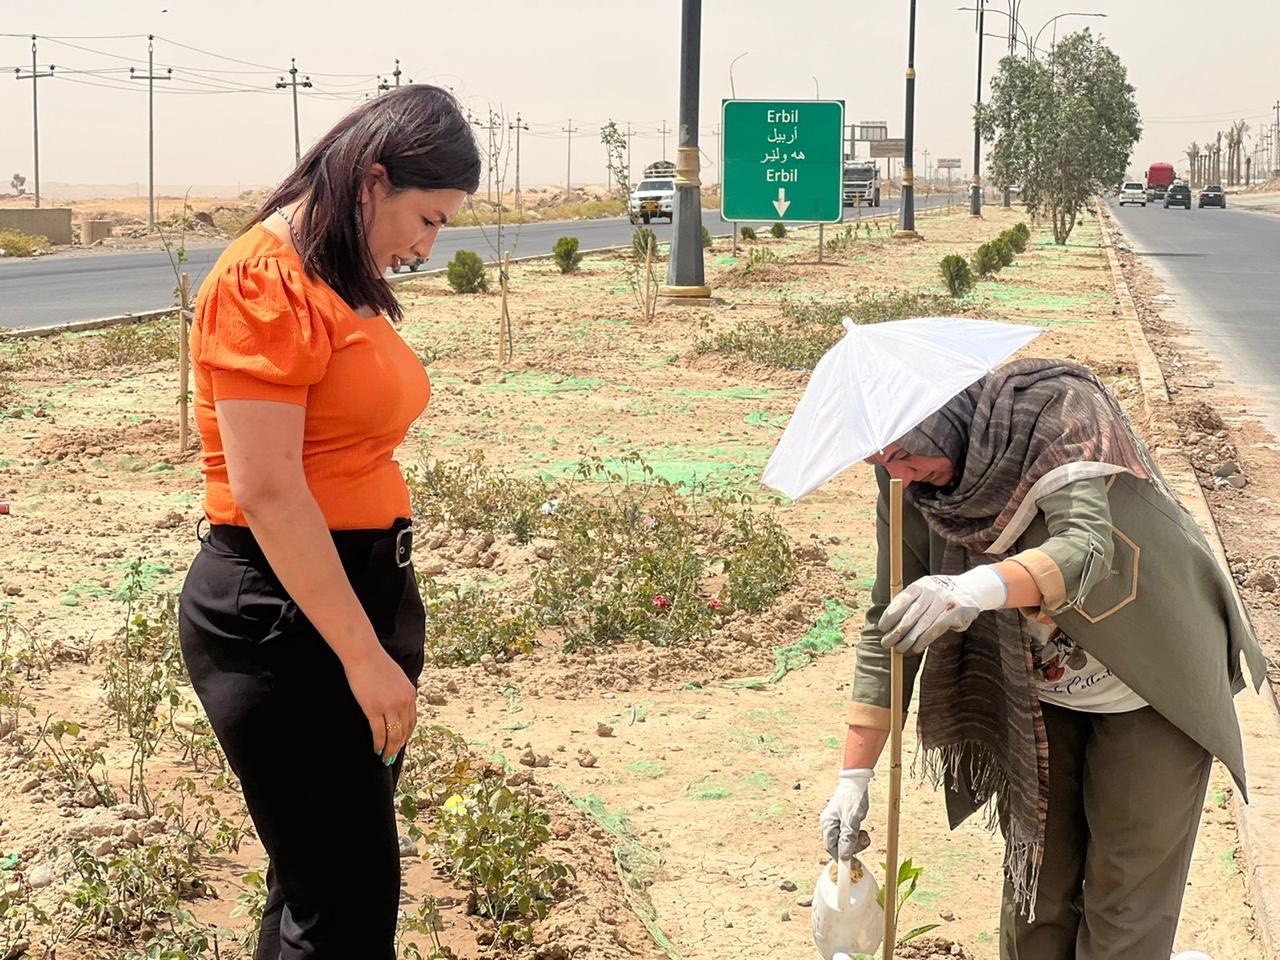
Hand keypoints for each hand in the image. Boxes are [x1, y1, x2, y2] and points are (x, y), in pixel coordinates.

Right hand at [343, 645, 416, 763]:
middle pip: (404, 731)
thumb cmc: (376, 663)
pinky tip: (376, 749)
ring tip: (384, 757)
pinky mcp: (374, 709)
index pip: (412, 721)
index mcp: (410, 694)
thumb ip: (400, 692)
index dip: (406, 734)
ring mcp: (389, 707)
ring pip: (393, 735)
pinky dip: (378, 744)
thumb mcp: (397, 677)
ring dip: (389, 749)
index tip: (401, 742)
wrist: (364, 654)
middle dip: (398, 745)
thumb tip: (397, 705)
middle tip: (391, 755)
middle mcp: (404, 702)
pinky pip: (378, 733)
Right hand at [820, 768, 872, 862]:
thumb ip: (847, 838)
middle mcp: (830, 824)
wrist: (857, 781)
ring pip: (845, 841)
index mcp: (828, 824)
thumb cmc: (853, 797)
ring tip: (864, 833)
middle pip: (838, 846)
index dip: (841, 857)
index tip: (852, 864)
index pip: (831, 848)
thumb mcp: (852, 819)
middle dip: (852, 847)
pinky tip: (862, 828)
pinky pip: (849, 834)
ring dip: (856, 841)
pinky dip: (857, 835)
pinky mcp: (844, 821)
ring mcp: (837, 823)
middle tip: (863, 839)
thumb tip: (844, 856)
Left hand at [878, 566, 1006, 654]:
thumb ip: (910, 603)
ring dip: (909, 640)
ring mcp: (945, 601)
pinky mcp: (955, 612)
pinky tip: (916, 648)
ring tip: (899, 649)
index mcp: (920, 584)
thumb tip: (889, 624)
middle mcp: (932, 591)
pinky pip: (936, 629)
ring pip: (922, 624)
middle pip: (910, 614)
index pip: (901, 600)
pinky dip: (924, 640)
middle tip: (886, 643)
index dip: (890, 615)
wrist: (971, 588)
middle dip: (896, 631)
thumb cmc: (939, 595)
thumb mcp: (925, 591)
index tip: (881, 628)